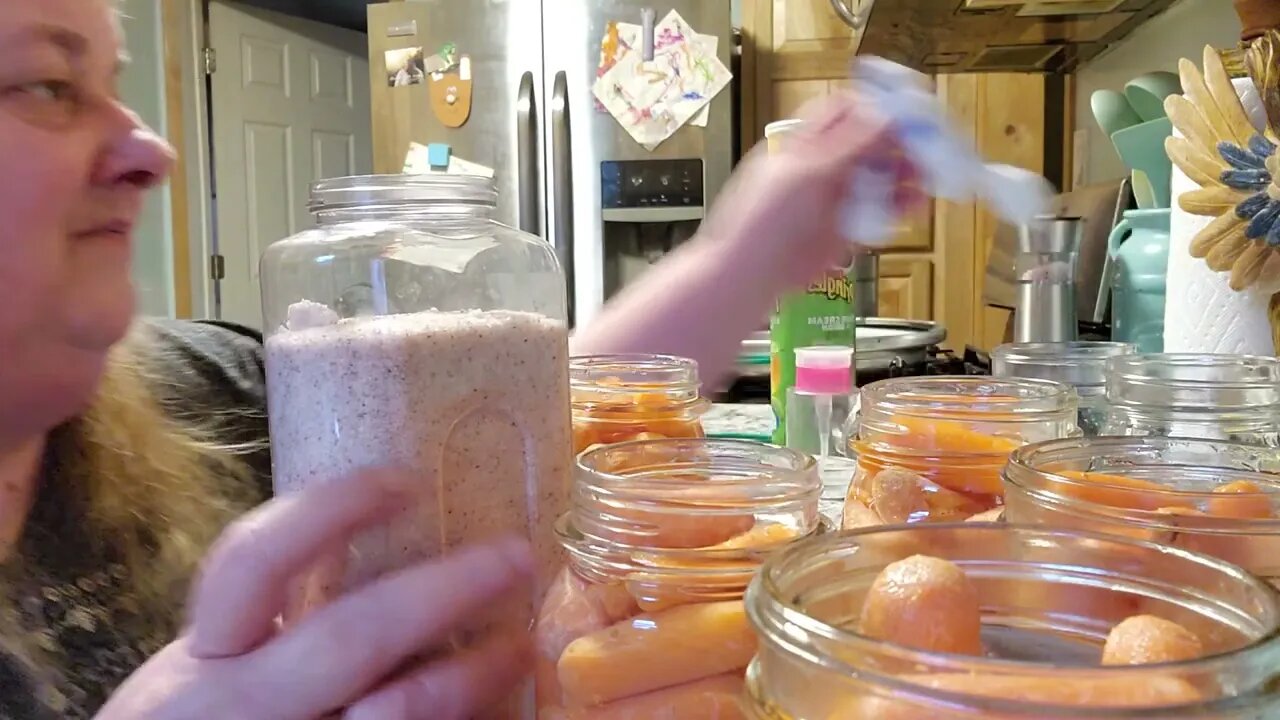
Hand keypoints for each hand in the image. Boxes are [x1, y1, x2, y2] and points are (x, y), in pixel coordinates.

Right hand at [96, 469, 534, 719]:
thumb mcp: (223, 672)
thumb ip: (278, 620)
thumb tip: (389, 545)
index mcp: (206, 657)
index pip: (255, 562)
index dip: (332, 510)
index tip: (406, 483)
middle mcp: (244, 706)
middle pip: (353, 636)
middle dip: (446, 589)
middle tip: (516, 555)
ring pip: (399, 710)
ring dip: (473, 673)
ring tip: (520, 645)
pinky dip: (459, 718)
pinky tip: (492, 704)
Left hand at [701, 93, 922, 289]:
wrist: (748, 275)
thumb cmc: (763, 220)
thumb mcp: (808, 174)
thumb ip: (849, 145)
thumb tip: (888, 114)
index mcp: (803, 143)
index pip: (845, 110)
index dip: (878, 106)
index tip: (912, 108)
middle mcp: (820, 166)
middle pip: (868, 143)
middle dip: (900, 142)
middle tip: (930, 145)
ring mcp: (831, 199)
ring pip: (877, 177)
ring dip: (904, 173)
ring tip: (928, 175)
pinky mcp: (842, 229)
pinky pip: (876, 211)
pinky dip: (898, 205)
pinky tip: (915, 203)